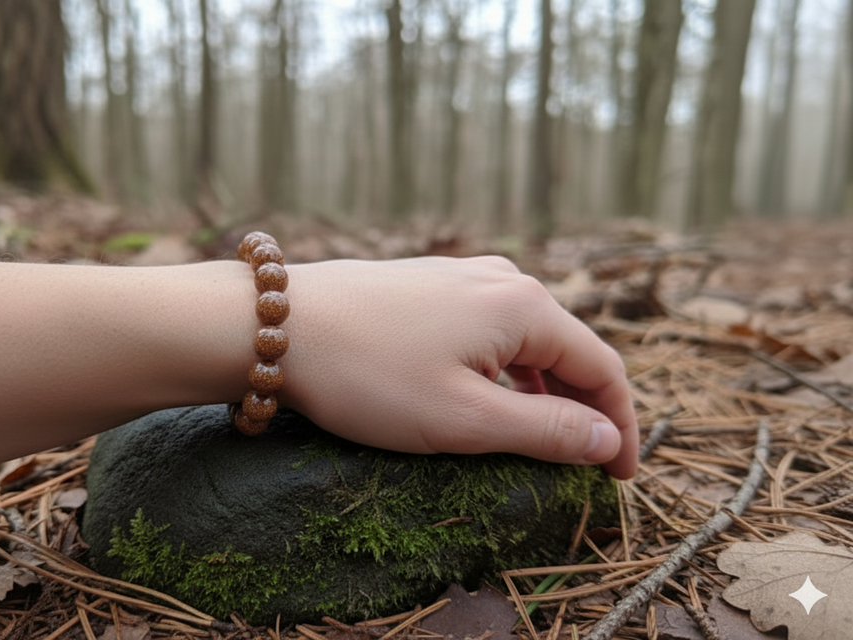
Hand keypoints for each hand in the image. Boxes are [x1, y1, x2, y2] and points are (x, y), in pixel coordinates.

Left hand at [281, 256, 637, 479]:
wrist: (274, 325)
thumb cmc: (370, 375)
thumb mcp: (466, 418)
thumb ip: (545, 432)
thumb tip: (606, 441)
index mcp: (525, 306)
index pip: (603, 368)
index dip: (620, 427)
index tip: (619, 478)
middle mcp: (501, 280)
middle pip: (567, 351)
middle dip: (581, 410)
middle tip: (582, 467)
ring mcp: (460, 278)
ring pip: (525, 342)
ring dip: (540, 393)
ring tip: (536, 443)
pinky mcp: (426, 286)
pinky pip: (486, 333)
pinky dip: (501, 373)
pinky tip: (483, 401)